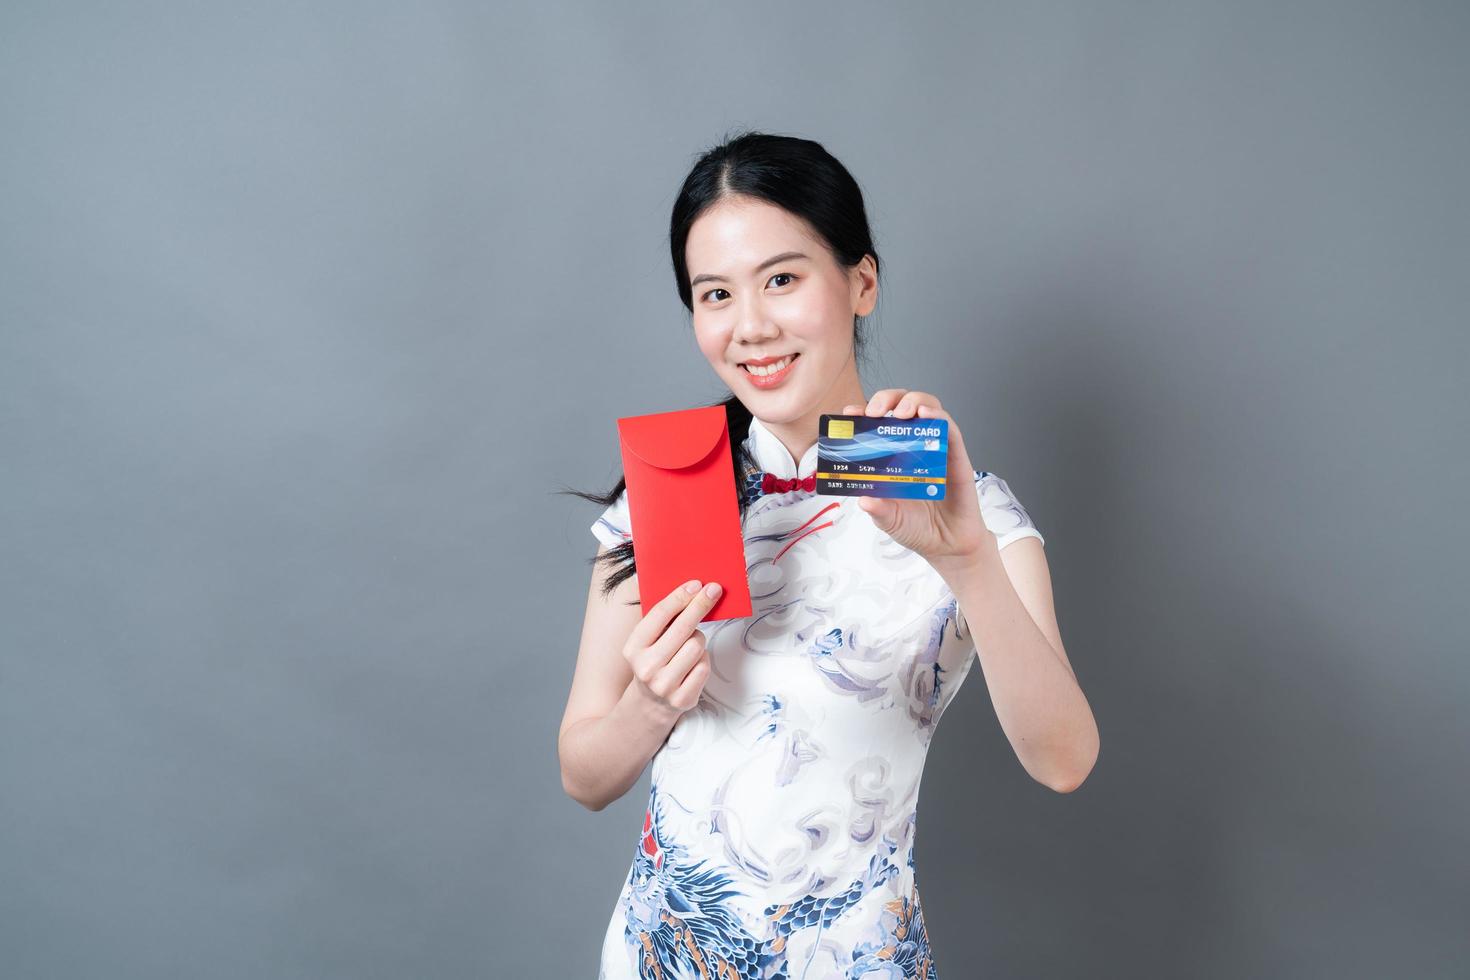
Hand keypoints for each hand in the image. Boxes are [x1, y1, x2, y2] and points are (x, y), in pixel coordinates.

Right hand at [622, 579, 721, 722]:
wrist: (650, 705)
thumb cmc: (653, 663)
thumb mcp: (646, 643)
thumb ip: (661, 620)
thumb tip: (689, 590)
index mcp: (633, 649)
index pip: (659, 616)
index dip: (679, 597)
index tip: (695, 584)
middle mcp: (647, 667)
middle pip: (683, 628)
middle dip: (700, 605)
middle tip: (713, 590)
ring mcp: (665, 685)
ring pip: (697, 645)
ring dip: (698, 639)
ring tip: (689, 645)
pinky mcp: (683, 698)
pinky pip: (704, 665)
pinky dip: (703, 659)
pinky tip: (692, 663)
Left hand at [841, 390, 993, 570]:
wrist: (948, 546)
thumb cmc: (917, 528)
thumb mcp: (889, 520)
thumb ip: (878, 510)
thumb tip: (864, 500)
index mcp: (890, 457)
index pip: (875, 425)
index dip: (861, 415)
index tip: (848, 415)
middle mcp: (911, 447)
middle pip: (899, 407)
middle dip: (886, 399)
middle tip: (875, 411)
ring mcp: (934, 448)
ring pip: (926, 408)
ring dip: (913, 401)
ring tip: (902, 413)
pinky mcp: (956, 456)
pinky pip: (949, 429)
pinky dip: (939, 417)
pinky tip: (928, 416)